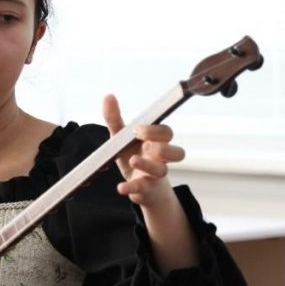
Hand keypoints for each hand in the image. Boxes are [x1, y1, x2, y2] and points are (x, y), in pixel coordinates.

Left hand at [102, 94, 185, 208]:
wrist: (140, 187)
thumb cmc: (134, 156)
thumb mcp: (121, 138)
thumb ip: (114, 118)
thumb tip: (108, 96)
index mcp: (157, 142)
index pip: (167, 133)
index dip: (155, 131)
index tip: (137, 130)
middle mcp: (161, 158)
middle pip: (176, 152)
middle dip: (161, 147)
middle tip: (144, 145)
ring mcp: (155, 175)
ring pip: (163, 171)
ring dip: (148, 165)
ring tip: (133, 161)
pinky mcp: (146, 189)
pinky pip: (143, 189)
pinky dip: (132, 188)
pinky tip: (120, 188)